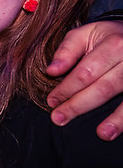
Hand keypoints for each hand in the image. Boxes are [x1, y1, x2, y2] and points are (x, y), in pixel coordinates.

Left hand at [47, 21, 122, 139]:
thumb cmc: (106, 36)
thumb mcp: (85, 34)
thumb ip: (67, 51)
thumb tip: (51, 71)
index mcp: (113, 44)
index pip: (86, 72)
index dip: (67, 88)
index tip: (51, 101)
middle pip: (104, 87)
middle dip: (79, 105)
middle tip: (58, 118)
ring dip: (116, 119)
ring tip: (102, 134)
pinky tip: (117, 130)